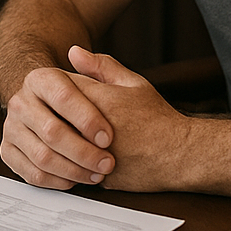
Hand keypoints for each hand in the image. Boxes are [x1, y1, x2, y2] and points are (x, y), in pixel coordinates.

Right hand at [0, 46, 117, 188]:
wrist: (55, 110)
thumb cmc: (85, 99)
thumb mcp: (102, 80)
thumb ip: (100, 65)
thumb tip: (77, 52)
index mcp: (40, 79)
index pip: (63, 98)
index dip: (88, 120)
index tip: (109, 138)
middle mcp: (20, 102)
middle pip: (52, 132)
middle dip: (84, 152)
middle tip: (107, 163)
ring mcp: (11, 127)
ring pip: (42, 156)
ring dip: (73, 170)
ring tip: (96, 174)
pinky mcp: (8, 151)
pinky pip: (31, 173)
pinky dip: (57, 181)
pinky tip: (75, 179)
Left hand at [66, 47, 190, 193]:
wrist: (178, 155)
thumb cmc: (157, 118)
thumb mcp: (133, 83)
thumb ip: (100, 66)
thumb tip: (73, 52)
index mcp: (96, 99)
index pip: (57, 86)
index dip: (61, 88)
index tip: (73, 93)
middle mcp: (89, 128)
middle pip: (51, 116)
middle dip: (56, 114)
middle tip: (70, 115)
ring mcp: (90, 156)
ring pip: (56, 145)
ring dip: (59, 139)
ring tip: (76, 134)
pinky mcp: (93, 178)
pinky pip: (69, 168)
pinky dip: (70, 161)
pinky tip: (83, 155)